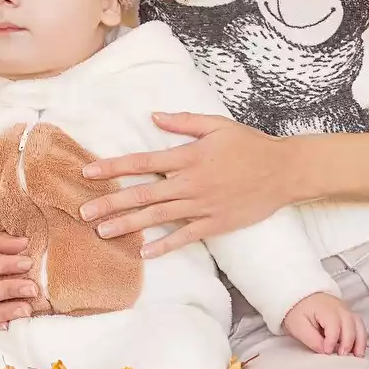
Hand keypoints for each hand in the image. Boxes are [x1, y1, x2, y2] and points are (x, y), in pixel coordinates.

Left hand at [75, 112, 301, 255]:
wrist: (285, 171)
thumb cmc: (250, 145)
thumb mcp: (216, 125)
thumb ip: (183, 122)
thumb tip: (153, 117)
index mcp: (188, 157)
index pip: (142, 163)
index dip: (113, 168)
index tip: (88, 172)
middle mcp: (190, 183)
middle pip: (143, 194)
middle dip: (110, 203)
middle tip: (83, 211)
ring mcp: (203, 206)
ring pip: (158, 217)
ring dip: (128, 224)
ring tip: (102, 232)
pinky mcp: (216, 224)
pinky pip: (185, 237)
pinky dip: (165, 245)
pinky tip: (144, 252)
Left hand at [283, 292, 364, 356]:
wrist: (301, 299)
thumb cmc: (299, 313)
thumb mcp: (298, 326)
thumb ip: (311, 339)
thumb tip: (325, 350)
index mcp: (325, 308)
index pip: (333, 325)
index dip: (332, 341)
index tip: (326, 351)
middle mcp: (340, 308)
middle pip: (350, 325)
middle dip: (348, 342)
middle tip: (341, 356)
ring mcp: (347, 310)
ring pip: (359, 325)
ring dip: (360, 342)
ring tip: (357, 356)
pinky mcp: (350, 315)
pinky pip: (360, 327)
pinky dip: (361, 339)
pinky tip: (357, 351)